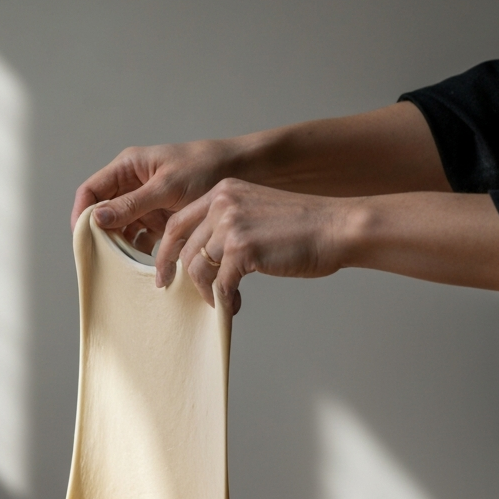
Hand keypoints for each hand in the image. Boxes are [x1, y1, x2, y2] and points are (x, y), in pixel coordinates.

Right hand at [70, 139, 246, 252]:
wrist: (246, 171)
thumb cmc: (207, 168)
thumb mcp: (167, 187)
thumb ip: (132, 204)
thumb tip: (97, 218)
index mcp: (128, 168)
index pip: (91, 191)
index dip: (81, 215)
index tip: (81, 240)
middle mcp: (133, 185)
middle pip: (103, 215)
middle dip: (101, 237)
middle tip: (102, 260)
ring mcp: (146, 204)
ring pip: (121, 230)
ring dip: (121, 248)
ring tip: (123, 267)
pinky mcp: (161, 220)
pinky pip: (142, 239)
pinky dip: (140, 253)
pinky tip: (144, 266)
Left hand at [156, 179, 349, 312]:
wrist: (335, 228)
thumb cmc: (302, 227)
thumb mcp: (255, 212)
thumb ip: (227, 227)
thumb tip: (204, 260)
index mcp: (223, 192)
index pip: (178, 222)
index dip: (165, 252)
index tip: (163, 274)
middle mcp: (223, 203)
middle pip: (186, 249)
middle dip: (183, 278)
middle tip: (189, 296)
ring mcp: (231, 225)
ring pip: (199, 268)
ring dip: (209, 292)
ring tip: (223, 302)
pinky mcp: (243, 249)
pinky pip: (221, 285)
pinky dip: (225, 301)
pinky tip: (235, 306)